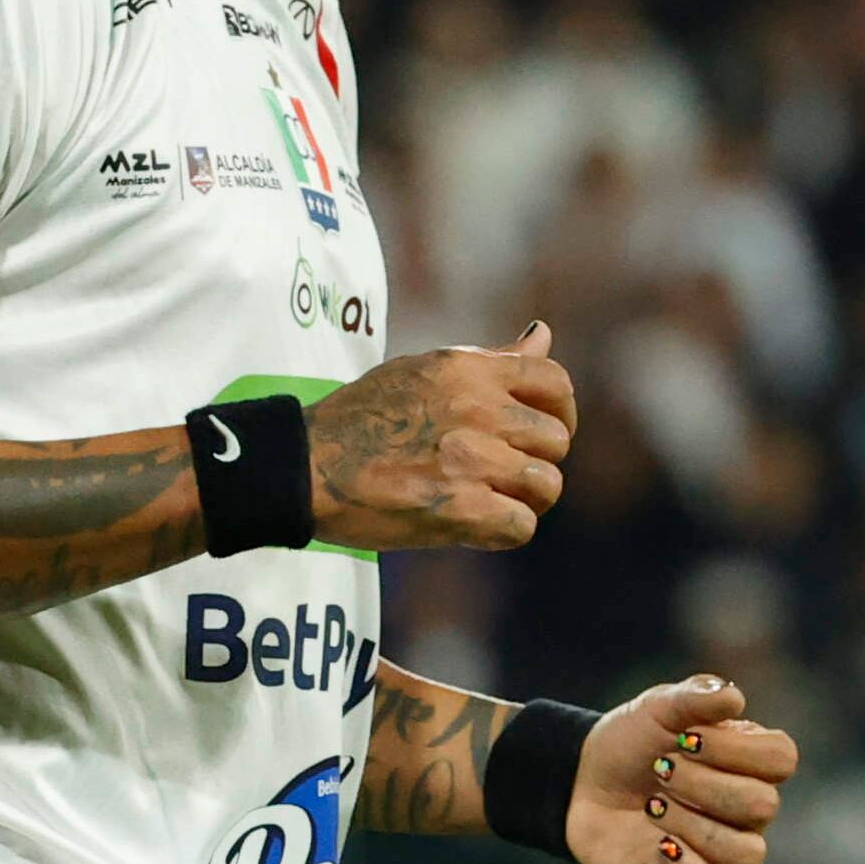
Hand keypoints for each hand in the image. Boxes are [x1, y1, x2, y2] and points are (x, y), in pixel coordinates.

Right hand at [304, 323, 576, 550]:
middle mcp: (476, 410)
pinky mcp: (459, 509)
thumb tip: (543, 333)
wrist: (303, 466)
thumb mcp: (423, 369)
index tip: (544, 431)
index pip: (555, 381)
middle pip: (556, 440)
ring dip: (525, 498)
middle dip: (537, 460)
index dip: (561, 412)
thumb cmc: (360, 419)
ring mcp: (470, 460)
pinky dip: (504, 530)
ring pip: (547, 485)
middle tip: (503, 473)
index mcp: (467, 370)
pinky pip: (521, 526)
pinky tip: (475, 524)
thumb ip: (490, 360)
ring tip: (491, 499)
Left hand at [566, 675, 799, 863]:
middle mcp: (746, 811)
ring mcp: (723, 853)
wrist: (580, 784)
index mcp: (749, 762)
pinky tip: (663, 848)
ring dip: (693, 825)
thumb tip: (734, 699)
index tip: (686, 738)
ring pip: (745, 853)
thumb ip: (695, 696)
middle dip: (705, 784)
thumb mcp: (655, 709)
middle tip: (660, 771)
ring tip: (653, 807)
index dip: (737, 749)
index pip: (781, 759)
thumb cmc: (630, 744)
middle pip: (763, 806)